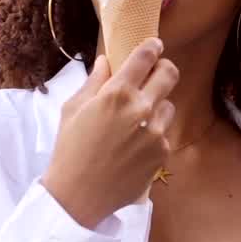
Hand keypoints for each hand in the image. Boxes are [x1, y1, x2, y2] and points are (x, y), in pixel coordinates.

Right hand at [41, 39, 178, 227]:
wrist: (79, 195)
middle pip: (170, 74)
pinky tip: (134, 145)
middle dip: (164, 69)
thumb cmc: (70, 149)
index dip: (152, 47)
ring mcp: (155, 132)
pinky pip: (164, 133)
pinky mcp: (163, 152)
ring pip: (169, 105)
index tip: (154, 46)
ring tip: (137, 120)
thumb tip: (106, 61)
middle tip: (155, 74)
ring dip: (157, 107)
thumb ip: (94, 82)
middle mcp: (141, 109)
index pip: (145, 57)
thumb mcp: (73, 109)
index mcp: (116, 93)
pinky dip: (153, 134)